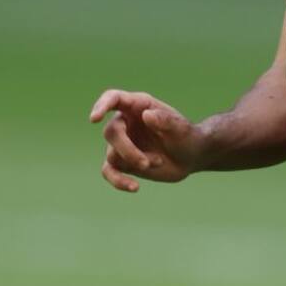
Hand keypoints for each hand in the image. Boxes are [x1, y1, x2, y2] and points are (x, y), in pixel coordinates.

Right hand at [89, 89, 209, 192]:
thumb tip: (146, 116)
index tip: (94, 118)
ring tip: (158, 162)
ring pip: (113, 154)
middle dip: (127, 149)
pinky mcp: (123, 163)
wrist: (191, 156)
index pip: (113, 99)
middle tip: (146, 163)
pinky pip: (110, 172)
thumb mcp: (181, 128)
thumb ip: (166, 120)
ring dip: (135, 162)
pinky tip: (135, 187)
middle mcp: (125, 122)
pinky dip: (118, 181)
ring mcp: (122, 143)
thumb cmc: (186, 136)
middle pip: (112, 132)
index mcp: (138, 106)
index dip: (101, 106)